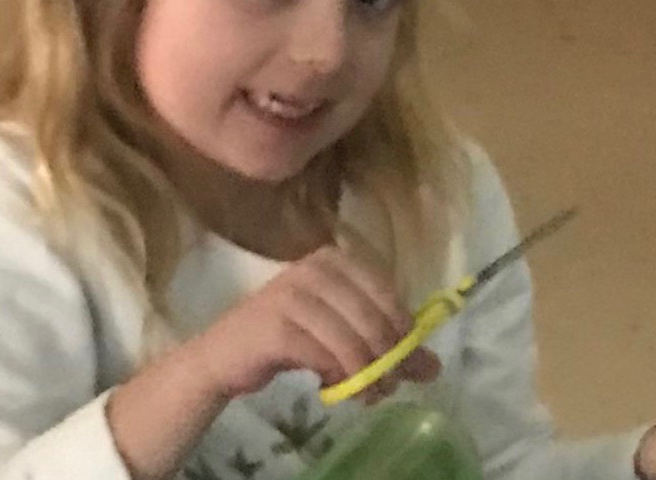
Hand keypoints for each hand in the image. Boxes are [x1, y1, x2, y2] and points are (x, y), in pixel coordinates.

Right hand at [179, 246, 434, 403]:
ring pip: (351, 339)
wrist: (223, 356)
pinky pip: (324, 356)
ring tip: (367, 394)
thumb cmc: (287, 338)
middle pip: (372, 317)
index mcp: (335, 260)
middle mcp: (314, 269)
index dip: (402, 332)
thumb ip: (384, 344)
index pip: (387, 294)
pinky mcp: (277, 327)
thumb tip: (433, 368)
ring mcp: (293, 295)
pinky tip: (333, 388)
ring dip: (366, 374)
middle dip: (387, 358)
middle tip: (388, 387)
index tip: (406, 364)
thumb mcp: (339, 334)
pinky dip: (338, 377)